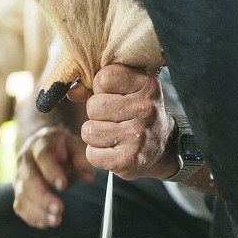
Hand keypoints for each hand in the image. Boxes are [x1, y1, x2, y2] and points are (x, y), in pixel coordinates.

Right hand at [14, 127, 94, 228]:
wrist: (42, 147)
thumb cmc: (62, 148)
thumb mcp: (76, 146)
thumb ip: (83, 158)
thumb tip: (88, 176)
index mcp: (41, 143)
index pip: (43, 156)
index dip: (51, 171)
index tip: (62, 185)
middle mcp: (26, 159)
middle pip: (28, 178)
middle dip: (42, 196)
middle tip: (58, 209)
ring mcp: (19, 175)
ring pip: (22, 195)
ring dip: (37, 211)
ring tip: (55, 220)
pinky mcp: (19, 191)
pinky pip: (20, 206)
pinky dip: (32, 217)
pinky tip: (46, 223)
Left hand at [81, 65, 179, 179]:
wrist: (165, 148)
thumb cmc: (139, 114)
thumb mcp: (129, 90)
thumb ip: (99, 84)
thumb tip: (73, 91)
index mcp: (146, 85)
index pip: (104, 78)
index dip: (100, 88)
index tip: (112, 95)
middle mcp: (145, 109)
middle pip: (93, 106)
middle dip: (96, 113)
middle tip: (111, 119)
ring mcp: (137, 135)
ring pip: (89, 130)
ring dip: (94, 135)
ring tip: (111, 134)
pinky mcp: (128, 159)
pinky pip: (92, 154)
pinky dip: (97, 154)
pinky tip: (112, 150)